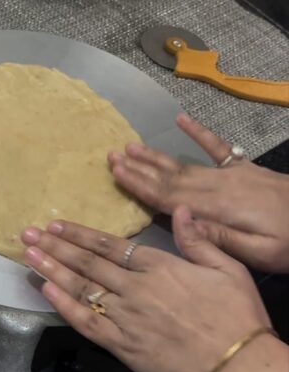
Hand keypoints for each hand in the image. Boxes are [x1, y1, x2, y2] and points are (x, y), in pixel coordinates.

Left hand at [21, 211, 286, 371]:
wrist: (236, 365)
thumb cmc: (236, 316)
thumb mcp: (228, 269)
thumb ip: (198, 239)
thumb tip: (179, 210)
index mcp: (160, 266)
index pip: (110, 245)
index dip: (80, 234)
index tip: (57, 224)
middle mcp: (136, 288)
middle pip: (88, 264)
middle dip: (55, 248)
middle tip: (27, 234)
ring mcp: (127, 318)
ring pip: (82, 289)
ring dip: (52, 271)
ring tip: (28, 256)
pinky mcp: (123, 346)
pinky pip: (86, 323)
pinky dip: (64, 306)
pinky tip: (46, 292)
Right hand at [108, 113, 288, 273]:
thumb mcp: (259, 252)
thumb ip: (219, 238)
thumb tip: (181, 223)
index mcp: (217, 208)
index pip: (170, 196)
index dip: (140, 184)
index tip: (116, 172)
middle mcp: (219, 185)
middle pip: (171, 177)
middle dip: (139, 167)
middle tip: (111, 156)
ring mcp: (232, 174)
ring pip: (186, 163)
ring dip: (156, 155)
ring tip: (131, 145)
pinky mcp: (245, 169)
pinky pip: (217, 147)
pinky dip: (198, 133)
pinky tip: (183, 119)